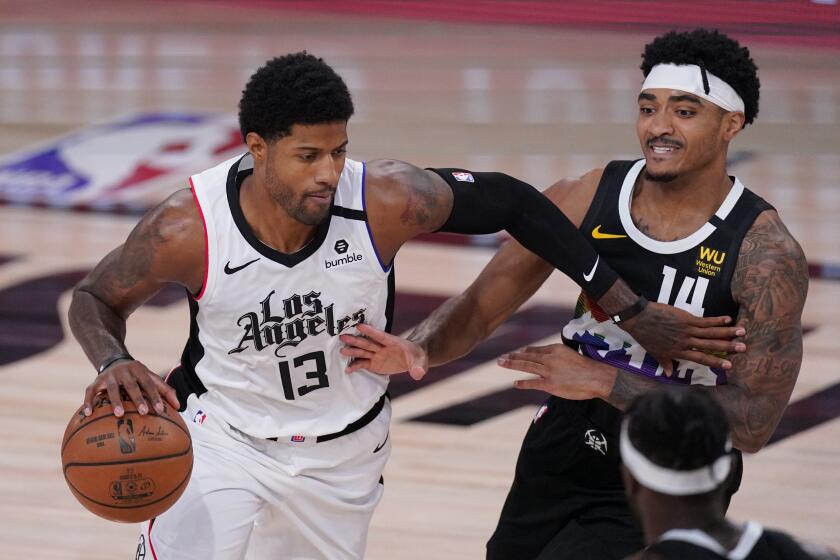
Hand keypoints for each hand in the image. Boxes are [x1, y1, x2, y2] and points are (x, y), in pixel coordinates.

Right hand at [83, 359, 179, 416]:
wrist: (114, 359)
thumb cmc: (137, 375)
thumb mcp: (150, 377)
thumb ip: (165, 390)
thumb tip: (179, 406)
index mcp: (140, 370)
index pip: (149, 384)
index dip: (155, 396)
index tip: (160, 410)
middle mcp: (125, 372)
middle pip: (132, 385)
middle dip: (138, 398)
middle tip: (143, 412)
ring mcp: (109, 376)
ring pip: (112, 389)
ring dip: (115, 401)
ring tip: (120, 414)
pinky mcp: (96, 381)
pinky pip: (90, 391)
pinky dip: (88, 401)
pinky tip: (87, 414)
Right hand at [339, 323, 428, 379]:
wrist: (412, 359)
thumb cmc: (417, 357)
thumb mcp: (421, 362)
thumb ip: (419, 367)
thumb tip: (419, 374)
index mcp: (393, 342)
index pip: (381, 336)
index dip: (371, 332)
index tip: (360, 326)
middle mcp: (382, 347)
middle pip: (368, 343)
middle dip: (356, 340)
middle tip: (343, 337)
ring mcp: (377, 355)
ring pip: (362, 352)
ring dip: (352, 351)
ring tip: (341, 351)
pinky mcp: (374, 363)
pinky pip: (362, 364)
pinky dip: (355, 366)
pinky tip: (347, 369)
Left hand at [496, 343, 603, 399]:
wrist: (595, 377)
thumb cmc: (587, 367)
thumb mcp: (570, 355)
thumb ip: (558, 356)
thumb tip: (549, 358)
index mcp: (555, 349)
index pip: (536, 350)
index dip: (525, 352)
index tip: (517, 352)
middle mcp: (549, 358)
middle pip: (527, 356)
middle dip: (512, 357)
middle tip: (501, 357)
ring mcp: (548, 371)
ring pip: (526, 366)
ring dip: (512, 364)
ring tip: (501, 363)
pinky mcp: (550, 384)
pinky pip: (533, 383)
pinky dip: (523, 383)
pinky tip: (515, 383)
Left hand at [620, 302, 745, 375]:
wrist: (638, 319)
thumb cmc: (645, 336)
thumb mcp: (655, 353)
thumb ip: (665, 363)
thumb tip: (669, 375)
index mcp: (679, 352)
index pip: (701, 359)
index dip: (715, 362)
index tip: (729, 366)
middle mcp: (686, 342)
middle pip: (710, 346)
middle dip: (728, 347)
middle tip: (744, 348)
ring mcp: (687, 330)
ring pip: (710, 333)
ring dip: (727, 332)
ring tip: (742, 332)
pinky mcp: (685, 318)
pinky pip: (704, 320)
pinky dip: (716, 320)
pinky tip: (728, 320)